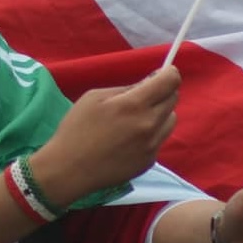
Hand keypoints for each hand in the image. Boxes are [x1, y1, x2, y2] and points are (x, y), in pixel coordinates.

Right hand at [30, 66, 179, 206]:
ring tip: (137, 118)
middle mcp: (149, 125)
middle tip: (144, 95)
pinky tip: (130, 139)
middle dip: (162, 92)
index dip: (169, 73)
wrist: (70, 169)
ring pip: (170, 120)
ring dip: (160, 113)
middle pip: (173, 99)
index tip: (163, 73)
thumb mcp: (95, 97)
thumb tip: (148, 83)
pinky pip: (159, 139)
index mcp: (134, 105)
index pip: (170, 81)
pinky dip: (152, 133)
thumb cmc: (77, 128)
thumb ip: (126, 89)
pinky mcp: (149, 161)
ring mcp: (151, 146)